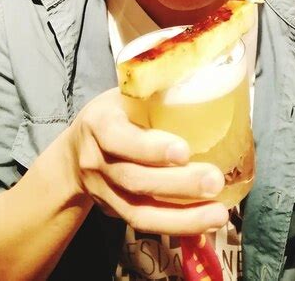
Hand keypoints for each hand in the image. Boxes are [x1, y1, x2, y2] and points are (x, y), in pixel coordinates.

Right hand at [64, 88, 228, 234]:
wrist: (76, 152)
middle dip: (178, 185)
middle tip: (215, 181)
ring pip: (139, 211)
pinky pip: (145, 224)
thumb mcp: (125, 93)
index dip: (150, 148)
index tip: (184, 150)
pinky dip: (177, 227)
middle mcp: (97, 161)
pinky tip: (205, 227)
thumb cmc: (115, 113)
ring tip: (219, 214)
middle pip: (134, 179)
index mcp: (100, 123)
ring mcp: (104, 191)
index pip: (119, 139)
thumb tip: (204, 66)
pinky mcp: (115, 211)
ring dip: (182, 217)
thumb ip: (154, 87)